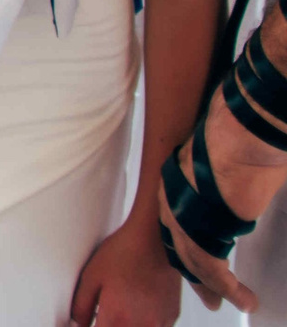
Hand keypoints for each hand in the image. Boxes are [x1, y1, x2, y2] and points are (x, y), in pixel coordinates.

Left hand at [74, 217, 182, 326]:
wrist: (157, 240)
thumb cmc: (124, 253)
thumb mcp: (91, 276)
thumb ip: (81, 305)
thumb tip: (76, 323)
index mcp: (117, 317)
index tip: (87, 322)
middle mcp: (140, 326)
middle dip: (107, 324)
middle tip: (101, 313)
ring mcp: (159, 324)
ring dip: (125, 324)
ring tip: (120, 307)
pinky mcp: (171, 317)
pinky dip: (143, 323)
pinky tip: (136, 307)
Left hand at [155, 92, 284, 314]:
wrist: (247, 122)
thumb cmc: (246, 131)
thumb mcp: (232, 161)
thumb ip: (229, 179)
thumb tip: (244, 183)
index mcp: (178, 177)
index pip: (175, 222)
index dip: (187, 247)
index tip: (198, 267)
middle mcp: (176, 195)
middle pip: (180, 245)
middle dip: (196, 274)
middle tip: (210, 298)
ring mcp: (189, 210)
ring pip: (194, 259)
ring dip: (214, 286)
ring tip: (239, 302)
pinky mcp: (208, 223)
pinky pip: (212, 266)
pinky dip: (226, 287)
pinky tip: (243, 299)